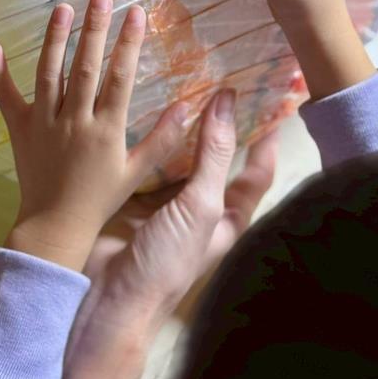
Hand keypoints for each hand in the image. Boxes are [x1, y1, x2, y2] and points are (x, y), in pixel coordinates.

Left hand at [0, 0, 188, 272]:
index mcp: (106, 130)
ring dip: (55, 39)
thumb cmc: (101, 199)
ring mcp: (44, 123)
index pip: (120, 78)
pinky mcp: (19, 129)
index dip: (129, 44)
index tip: (137, 14)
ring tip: (63, 8)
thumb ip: (162, 139)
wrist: (56, 225)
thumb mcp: (136, 172)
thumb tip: (187, 107)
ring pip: (49, 74)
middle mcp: (75, 120)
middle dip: (94, 30)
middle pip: (84, 68)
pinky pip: (7, 97)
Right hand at [36, 95, 276, 378]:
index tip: (268, 98)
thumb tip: (226, 99)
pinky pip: (144, 164)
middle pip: (216, 159)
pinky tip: (140, 112)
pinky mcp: (133, 202)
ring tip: (177, 84)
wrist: (109, 300)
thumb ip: (213, 154)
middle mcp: (202, 209)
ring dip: (179, 129)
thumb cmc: (168, 260)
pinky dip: (145, 142)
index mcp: (229, 216)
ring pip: (178, 158)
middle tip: (214, 78)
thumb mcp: (200, 205)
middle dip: (216, 124)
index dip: (265, 137)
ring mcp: (166, 206)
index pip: (256, 170)